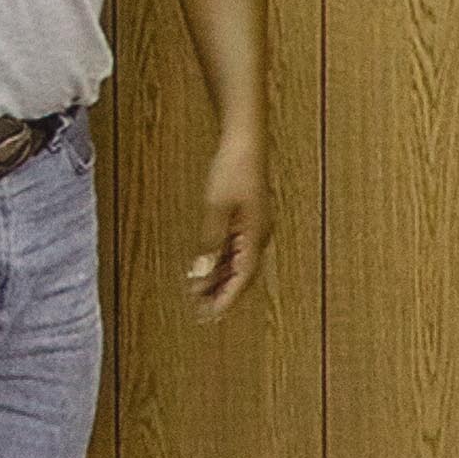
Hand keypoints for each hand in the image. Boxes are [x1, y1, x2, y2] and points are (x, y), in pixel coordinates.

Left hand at [184, 122, 269, 316]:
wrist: (245, 140)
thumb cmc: (233, 169)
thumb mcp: (215, 209)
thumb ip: (209, 243)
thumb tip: (202, 273)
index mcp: (255, 236)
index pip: (241, 280)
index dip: (225, 301)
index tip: (209, 317)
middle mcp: (258, 236)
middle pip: (241, 276)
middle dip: (221, 295)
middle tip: (201, 313)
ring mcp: (254, 227)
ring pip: (238, 264)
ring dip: (220, 280)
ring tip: (200, 295)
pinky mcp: (247, 218)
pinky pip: (235, 249)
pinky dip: (221, 262)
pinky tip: (207, 268)